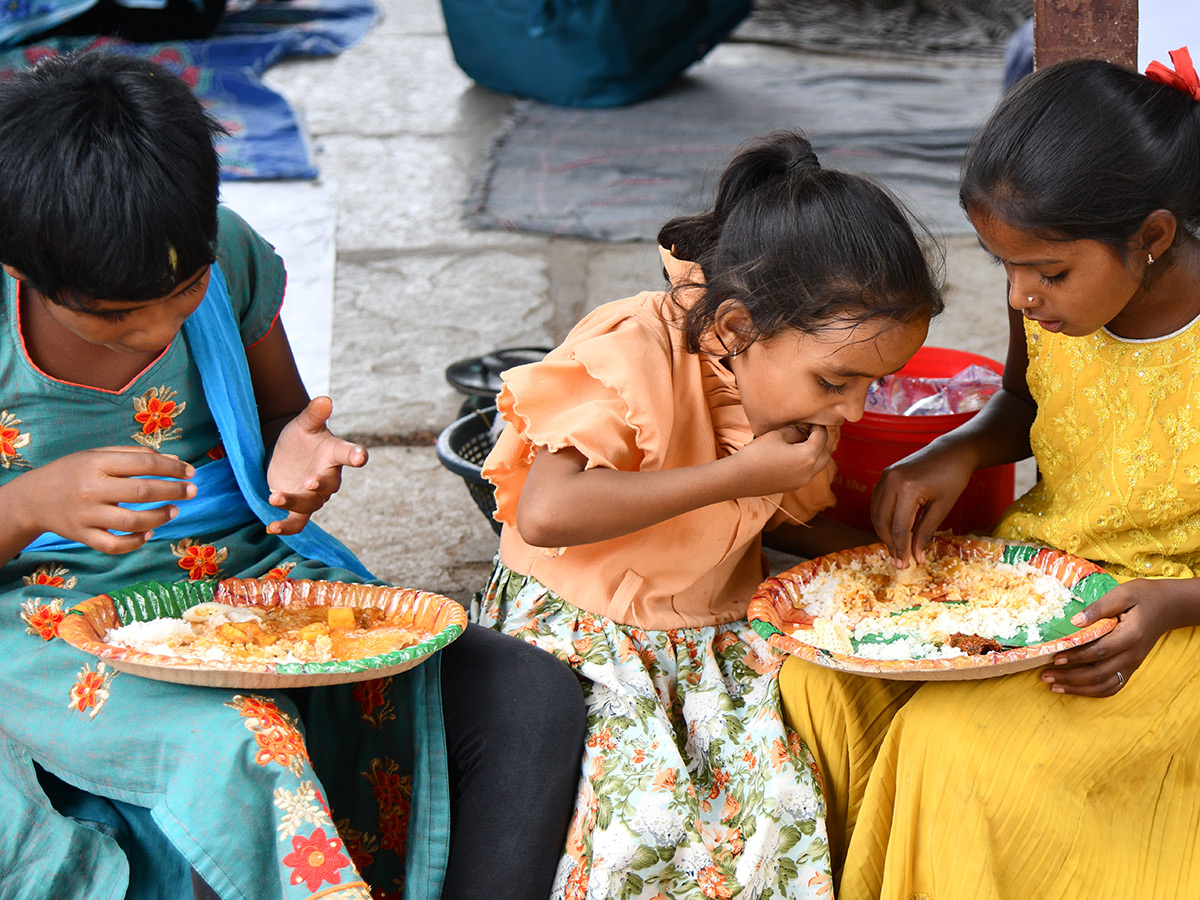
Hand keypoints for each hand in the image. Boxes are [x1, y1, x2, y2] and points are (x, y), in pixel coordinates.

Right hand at [4, 446, 194, 553]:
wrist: (33, 498)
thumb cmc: (73, 472)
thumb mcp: (98, 455)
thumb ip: (135, 455)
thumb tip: (175, 460)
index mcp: (97, 464)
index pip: (143, 463)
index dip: (172, 467)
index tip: (190, 471)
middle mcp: (92, 489)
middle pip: (142, 492)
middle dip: (173, 491)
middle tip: (191, 490)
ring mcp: (87, 515)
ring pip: (132, 521)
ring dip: (160, 517)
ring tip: (174, 510)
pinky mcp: (83, 536)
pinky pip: (114, 545)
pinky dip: (135, 541)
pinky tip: (149, 532)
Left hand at [266, 396, 366, 534]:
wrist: (287, 454)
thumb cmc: (301, 438)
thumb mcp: (304, 423)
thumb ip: (314, 414)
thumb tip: (324, 399)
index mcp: (335, 454)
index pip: (349, 454)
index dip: (356, 455)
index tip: (361, 456)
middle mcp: (329, 477)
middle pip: (329, 485)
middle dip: (320, 485)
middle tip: (309, 482)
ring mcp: (315, 495)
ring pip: (311, 504)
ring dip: (294, 502)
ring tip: (274, 497)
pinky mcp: (299, 508)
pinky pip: (297, 522)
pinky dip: (286, 527)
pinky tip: (270, 528)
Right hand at [730, 424, 831, 496]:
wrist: (739, 477)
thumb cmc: (756, 453)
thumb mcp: (777, 435)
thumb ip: (794, 432)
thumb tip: (802, 433)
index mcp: (808, 456)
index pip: (822, 437)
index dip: (819, 426)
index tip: (813, 420)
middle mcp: (809, 472)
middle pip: (826, 455)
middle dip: (821, 442)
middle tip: (810, 432)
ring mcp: (801, 482)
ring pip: (817, 467)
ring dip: (814, 455)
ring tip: (800, 444)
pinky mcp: (791, 487)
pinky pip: (806, 474)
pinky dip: (805, 464)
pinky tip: (791, 456)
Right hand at [870, 441, 975, 566]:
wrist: (951, 451)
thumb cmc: (952, 478)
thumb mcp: (941, 508)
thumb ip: (925, 533)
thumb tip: (916, 557)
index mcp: (907, 489)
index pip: (898, 528)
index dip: (901, 549)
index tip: (906, 565)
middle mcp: (891, 481)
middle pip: (882, 522)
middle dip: (890, 544)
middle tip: (900, 562)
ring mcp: (885, 476)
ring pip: (876, 514)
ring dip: (884, 533)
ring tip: (897, 549)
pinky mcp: (885, 475)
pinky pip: (877, 502)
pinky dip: (883, 519)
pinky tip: (894, 531)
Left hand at [1041, 579, 1185, 696]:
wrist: (1167, 607)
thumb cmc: (1142, 596)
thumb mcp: (1122, 594)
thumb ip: (1099, 608)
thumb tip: (1074, 622)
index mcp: (1131, 636)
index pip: (1100, 651)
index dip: (1077, 657)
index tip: (1055, 657)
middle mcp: (1133, 655)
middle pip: (1099, 673)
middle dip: (1070, 677)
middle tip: (1044, 676)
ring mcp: (1133, 664)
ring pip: (1105, 685)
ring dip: (1078, 688)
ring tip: (1054, 686)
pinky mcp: (1131, 667)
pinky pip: (1113, 686)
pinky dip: (1093, 691)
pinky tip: (1074, 689)